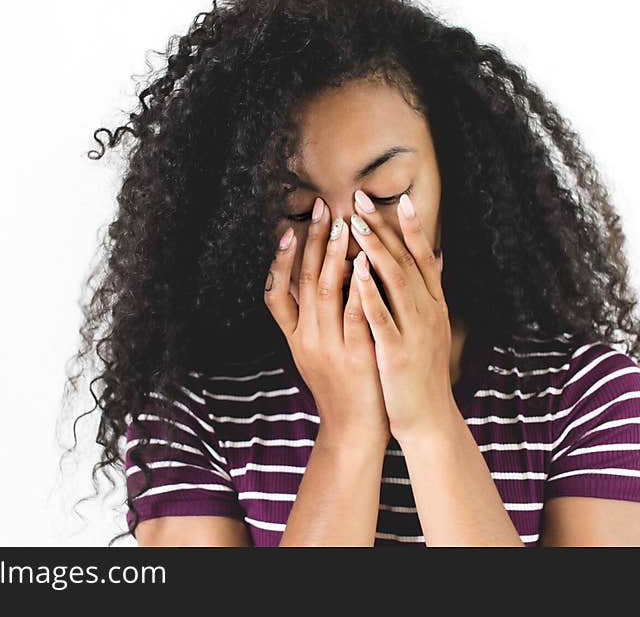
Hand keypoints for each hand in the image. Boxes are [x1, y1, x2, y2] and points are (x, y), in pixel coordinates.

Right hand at [264, 198, 390, 447]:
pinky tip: (364, 263)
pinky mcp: (355, 353)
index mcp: (294, 338)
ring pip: (325, 292)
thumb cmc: (340, 387)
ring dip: (333, 255)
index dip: (280, 260)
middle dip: (312, 242)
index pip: (275, 292)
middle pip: (303, 282)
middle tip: (322, 208)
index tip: (290, 229)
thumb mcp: (314, 354)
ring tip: (342, 225)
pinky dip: (358, 286)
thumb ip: (309, 321)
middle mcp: (306, 339)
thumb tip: (309, 284)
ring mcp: (329, 346)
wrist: (353, 430)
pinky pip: (354, 313)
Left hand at [347, 190, 451, 440]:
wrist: (429, 419)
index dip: (412, 227)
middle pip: (408, 261)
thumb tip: (439, 257)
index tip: (400, 198)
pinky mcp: (396, 352)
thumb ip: (432, 292)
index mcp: (435, 306)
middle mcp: (429, 313)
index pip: (425, 258)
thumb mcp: (433, 328)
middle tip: (361, 198)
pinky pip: (382, 317)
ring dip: (377, 251)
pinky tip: (355, 272)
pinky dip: (370, 292)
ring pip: (397, 282)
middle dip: (385, 228)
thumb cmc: (424, 373)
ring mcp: (414, 332)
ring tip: (356, 225)